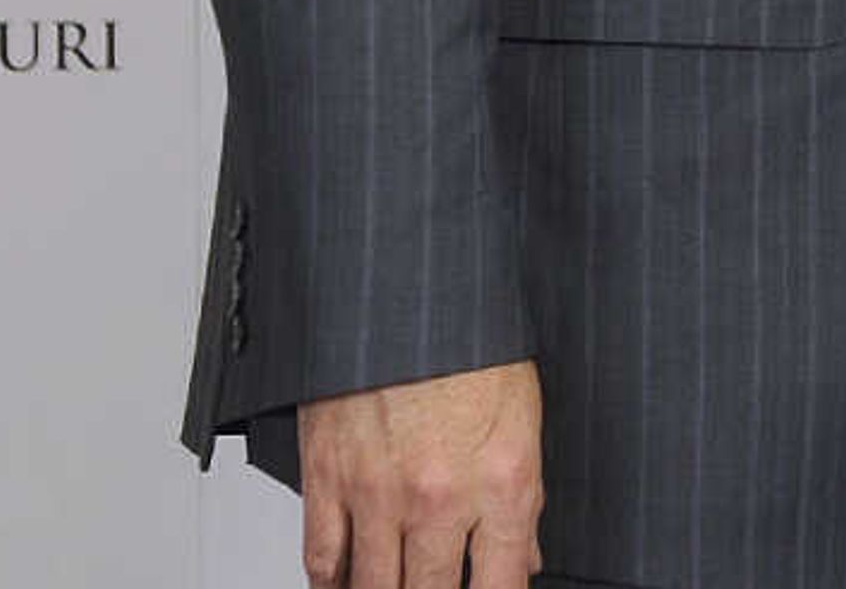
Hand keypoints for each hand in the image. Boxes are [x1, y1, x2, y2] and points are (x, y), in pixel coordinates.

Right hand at [295, 359, 543, 588]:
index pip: (503, 586)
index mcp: (503, 481)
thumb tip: (523, 555)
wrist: (410, 286)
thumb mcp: (524, 415)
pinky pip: (322, 560)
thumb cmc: (472, 341)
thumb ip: (521, 498)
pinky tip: (344, 588)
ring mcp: (379, 493)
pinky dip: (331, 585)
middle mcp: (441, 498)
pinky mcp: (328, 478)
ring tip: (397, 588)